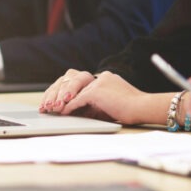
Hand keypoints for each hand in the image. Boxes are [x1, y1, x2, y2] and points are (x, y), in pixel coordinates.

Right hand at [39, 68, 96, 113]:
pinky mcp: (55, 86)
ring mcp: (63, 80)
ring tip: (48, 107)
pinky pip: (49, 92)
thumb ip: (88, 102)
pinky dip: (45, 100)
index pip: (77, 81)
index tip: (67, 98)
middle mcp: (73, 76)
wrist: (90, 95)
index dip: (71, 90)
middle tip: (56, 106)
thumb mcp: (94, 100)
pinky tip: (42, 107)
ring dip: (50, 99)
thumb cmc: (93, 99)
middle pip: (64, 85)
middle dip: (59, 97)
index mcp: (85, 77)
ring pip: (55, 88)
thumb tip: (81, 108)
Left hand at [40, 70, 159, 124]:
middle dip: (57, 93)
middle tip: (48, 105)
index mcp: (104, 78)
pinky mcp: (97, 91)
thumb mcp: (109, 105)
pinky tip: (61, 113)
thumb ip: (94, 105)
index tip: (56, 101)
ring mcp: (98, 82)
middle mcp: (100, 77)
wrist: (143, 107)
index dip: (66, 91)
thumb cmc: (131, 109)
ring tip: (51, 109)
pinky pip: (77, 99)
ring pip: (72, 89)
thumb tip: (76, 112)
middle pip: (72, 81)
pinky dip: (68, 107)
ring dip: (60, 99)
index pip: (79, 82)